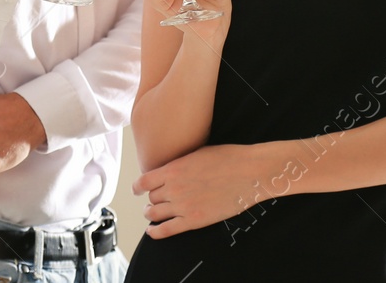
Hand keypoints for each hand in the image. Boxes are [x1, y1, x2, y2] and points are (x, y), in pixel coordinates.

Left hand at [133, 143, 275, 238]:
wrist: (248, 172)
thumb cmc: (227, 158)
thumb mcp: (196, 154)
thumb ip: (179, 165)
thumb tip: (171, 171)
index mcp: (172, 169)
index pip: (143, 182)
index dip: (137, 188)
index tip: (136, 190)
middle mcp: (173, 188)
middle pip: (151, 198)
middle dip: (152, 199)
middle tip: (155, 201)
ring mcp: (182, 205)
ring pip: (154, 213)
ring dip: (150, 214)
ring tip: (151, 214)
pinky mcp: (194, 220)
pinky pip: (166, 230)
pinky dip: (156, 232)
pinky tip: (152, 232)